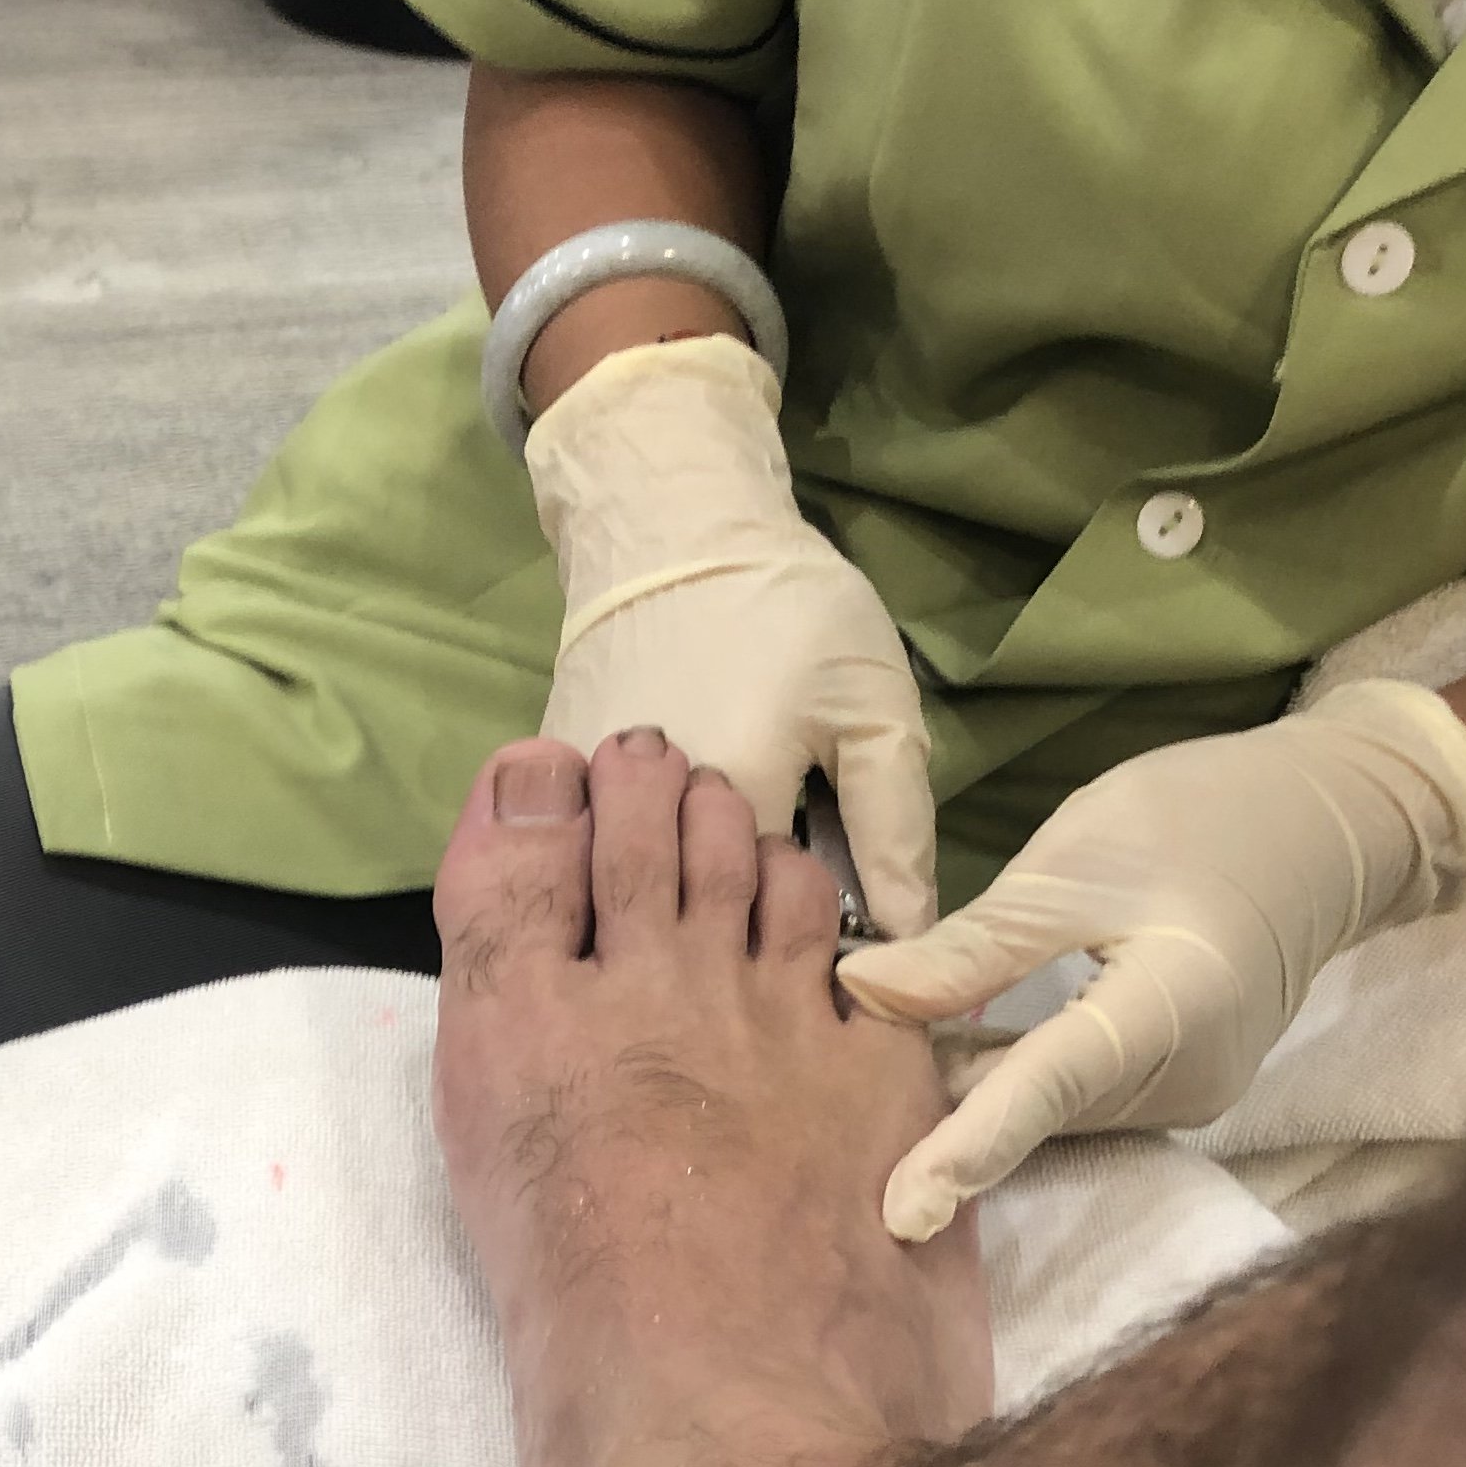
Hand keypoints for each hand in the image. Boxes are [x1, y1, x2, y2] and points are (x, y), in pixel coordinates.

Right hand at [524, 333, 940, 933]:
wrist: (665, 527)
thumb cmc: (784, 609)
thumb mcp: (870, 707)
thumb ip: (894, 827)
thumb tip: (909, 939)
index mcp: (739, 817)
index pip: (792, 936)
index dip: (822, 935)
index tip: (838, 912)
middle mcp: (647, 836)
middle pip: (713, 930)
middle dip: (753, 922)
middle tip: (778, 849)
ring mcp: (585, 823)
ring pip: (651, 908)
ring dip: (693, 901)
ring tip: (726, 849)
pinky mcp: (556, 806)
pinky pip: (602, 870)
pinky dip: (642, 870)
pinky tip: (671, 834)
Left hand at [836, 684, 1465, 1236]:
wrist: (1327, 830)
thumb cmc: (1203, 821)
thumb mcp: (1076, 862)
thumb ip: (974, 945)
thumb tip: (859, 993)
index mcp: (1165, 1013)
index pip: (1045, 1090)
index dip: (966, 1149)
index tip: (900, 1213)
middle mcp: (1179, 1083)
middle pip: (1033, 1111)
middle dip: (935, 1115)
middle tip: (814, 1113)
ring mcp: (1180, 1098)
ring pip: (1045, 1109)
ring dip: (966, 1093)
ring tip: (861, 1078)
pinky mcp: (1171, 1092)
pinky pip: (1070, 1098)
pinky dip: (1008, 1080)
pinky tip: (942, 1057)